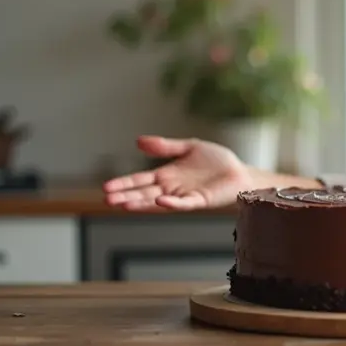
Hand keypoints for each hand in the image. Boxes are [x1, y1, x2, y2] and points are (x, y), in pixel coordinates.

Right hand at [103, 135, 252, 211]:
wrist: (239, 172)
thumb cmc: (216, 162)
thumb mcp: (188, 147)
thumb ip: (165, 146)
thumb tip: (138, 141)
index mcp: (167, 175)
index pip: (140, 180)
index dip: (124, 183)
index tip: (106, 187)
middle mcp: (171, 188)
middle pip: (144, 193)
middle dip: (126, 195)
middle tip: (107, 199)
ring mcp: (184, 195)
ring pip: (158, 202)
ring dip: (141, 203)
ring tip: (123, 204)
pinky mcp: (199, 200)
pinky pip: (183, 203)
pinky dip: (171, 203)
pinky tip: (159, 200)